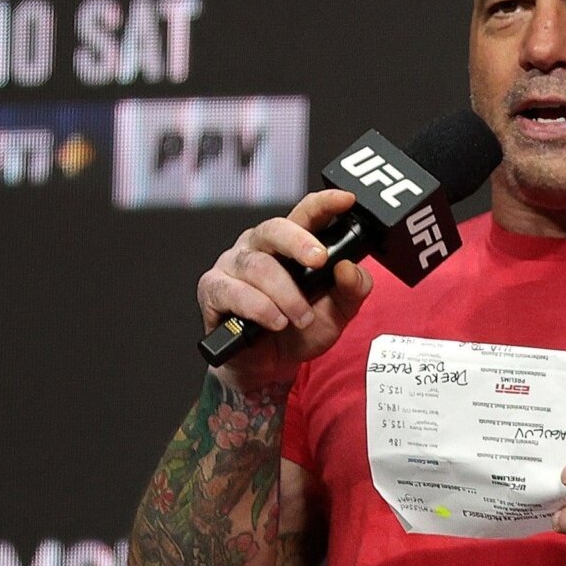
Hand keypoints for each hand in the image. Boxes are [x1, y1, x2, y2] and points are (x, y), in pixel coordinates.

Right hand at [198, 189, 373, 391]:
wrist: (270, 366)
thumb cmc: (300, 330)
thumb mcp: (338, 313)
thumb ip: (352, 290)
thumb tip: (350, 268)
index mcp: (290, 244)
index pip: (306, 213)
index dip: (324, 203)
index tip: (345, 200)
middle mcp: (259, 247)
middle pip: (275, 228)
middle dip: (300, 242)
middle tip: (320, 262)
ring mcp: (233, 265)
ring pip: (258, 266)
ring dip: (285, 294)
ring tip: (301, 318)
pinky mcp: (214, 289)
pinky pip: (233, 291)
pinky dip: (259, 308)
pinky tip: (275, 322)